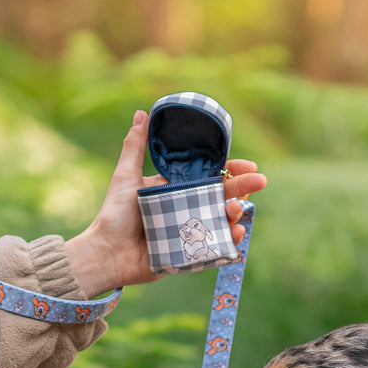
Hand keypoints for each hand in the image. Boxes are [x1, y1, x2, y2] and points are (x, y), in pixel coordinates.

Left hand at [64, 110, 266, 297]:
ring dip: (235, 213)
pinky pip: (216, 248)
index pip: (210, 176)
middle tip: (261, 182)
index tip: (249, 165)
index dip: (231, 170)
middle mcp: (187, 209)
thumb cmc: (114, 214)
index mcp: (177, 190)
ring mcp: (191, 232)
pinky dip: (229, 242)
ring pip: (222, 221)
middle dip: (243, 188)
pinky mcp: (191, 254)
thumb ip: (135, 146)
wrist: (106, 252)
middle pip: (222, 197)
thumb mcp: (126, 176)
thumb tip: (141, 113)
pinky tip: (235, 233)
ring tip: (236, 209)